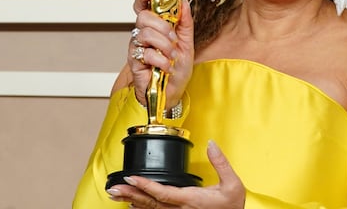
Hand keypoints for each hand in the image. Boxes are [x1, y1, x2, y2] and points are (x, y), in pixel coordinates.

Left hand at [106, 141, 245, 208]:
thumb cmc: (233, 207)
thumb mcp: (232, 184)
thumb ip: (221, 163)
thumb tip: (211, 144)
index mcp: (191, 200)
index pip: (163, 192)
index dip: (145, 185)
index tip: (131, 177)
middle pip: (150, 203)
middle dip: (130, 194)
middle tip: (113, 189)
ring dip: (132, 201)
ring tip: (116, 195)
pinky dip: (143, 208)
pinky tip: (133, 204)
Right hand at [128, 0, 194, 109]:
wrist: (173, 93)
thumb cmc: (177, 68)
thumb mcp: (187, 43)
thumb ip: (185, 22)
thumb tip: (183, 1)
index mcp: (155, 26)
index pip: (144, 5)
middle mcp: (143, 34)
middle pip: (143, 17)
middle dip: (162, 26)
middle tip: (174, 38)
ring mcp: (137, 47)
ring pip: (145, 34)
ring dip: (163, 45)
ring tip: (172, 56)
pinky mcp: (134, 62)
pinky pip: (145, 53)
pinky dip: (160, 60)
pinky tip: (166, 67)